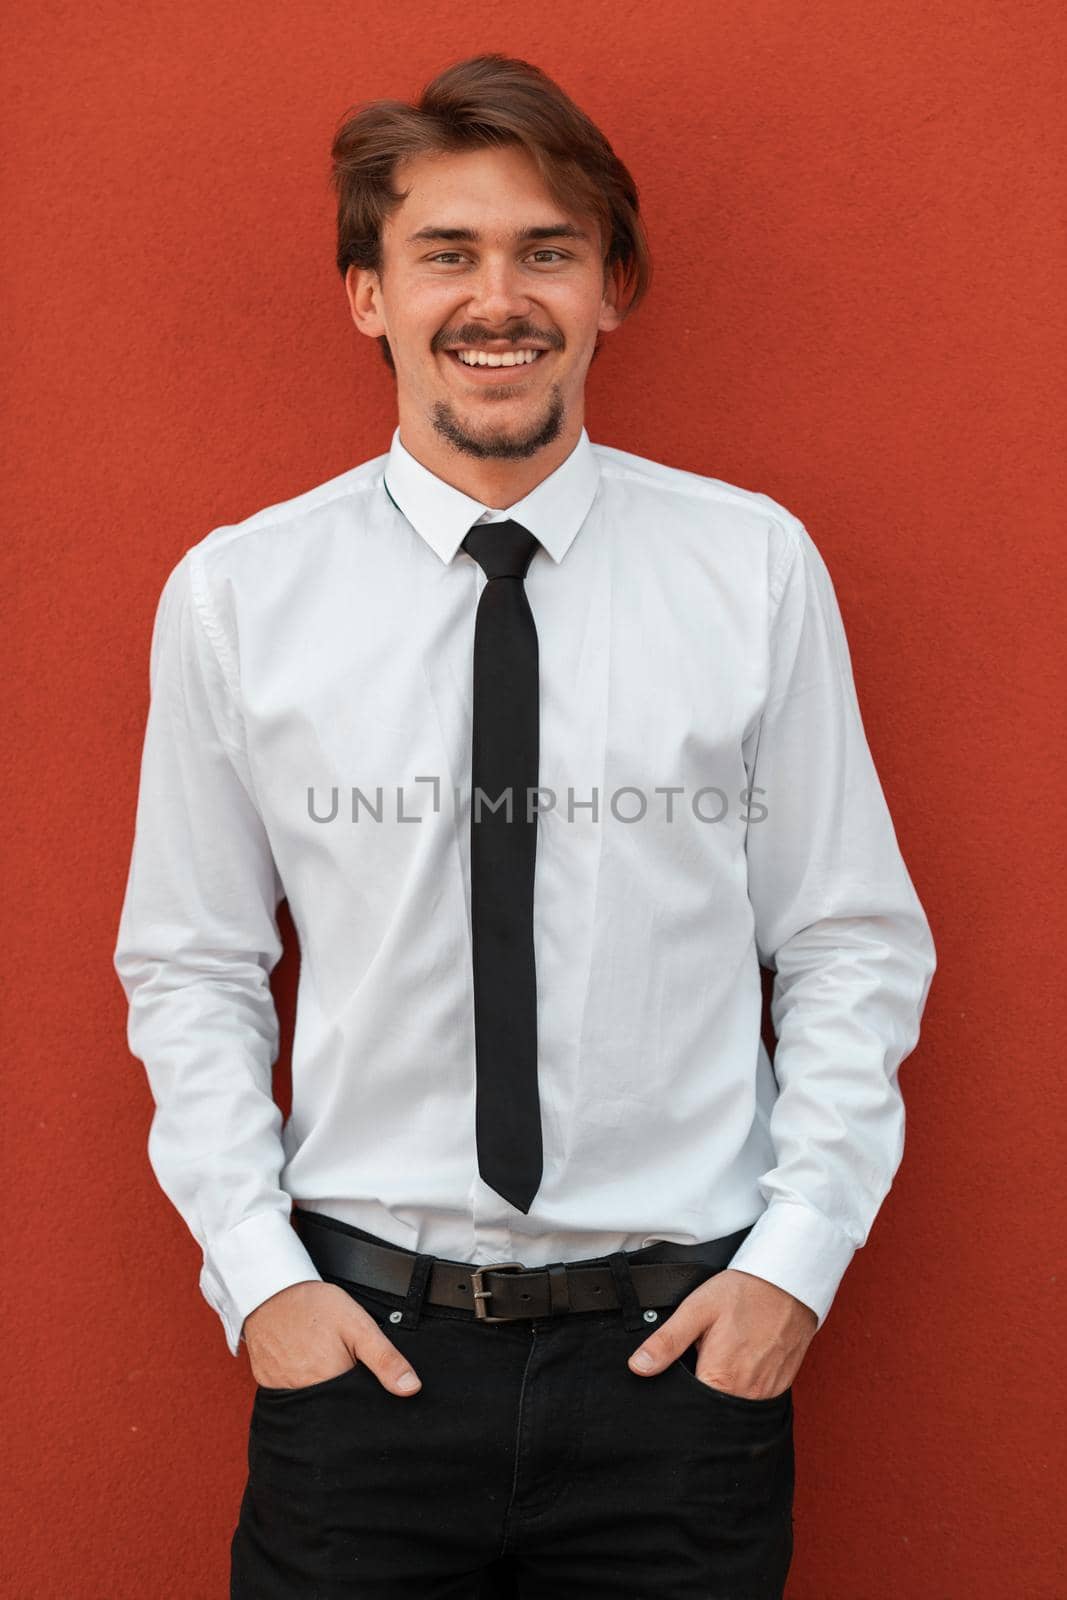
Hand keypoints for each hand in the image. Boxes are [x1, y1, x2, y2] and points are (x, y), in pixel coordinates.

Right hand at [242, 1281, 421, 1396]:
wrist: (271, 1289)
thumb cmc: (314, 1305)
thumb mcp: (359, 1325)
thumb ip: (385, 1359)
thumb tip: (411, 1388)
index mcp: (331, 1381)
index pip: (356, 1407)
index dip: (365, 1398)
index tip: (362, 1379)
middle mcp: (305, 1394)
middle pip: (333, 1409)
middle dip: (343, 1396)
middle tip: (338, 1362)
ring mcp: (282, 1391)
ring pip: (311, 1404)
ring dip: (320, 1391)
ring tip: (319, 1361)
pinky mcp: (267, 1385)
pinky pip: (288, 1397)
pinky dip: (298, 1385)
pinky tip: (302, 1365)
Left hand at [627, 1269, 817, 1399]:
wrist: (788, 1283)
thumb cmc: (744, 1293)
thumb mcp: (697, 1309)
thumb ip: (667, 1341)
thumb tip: (638, 1367)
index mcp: (721, 1379)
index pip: (689, 1409)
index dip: (676, 1397)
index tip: (675, 1379)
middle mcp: (746, 1395)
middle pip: (710, 1411)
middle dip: (697, 1396)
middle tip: (698, 1359)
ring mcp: (765, 1395)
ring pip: (731, 1407)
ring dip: (720, 1390)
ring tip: (718, 1359)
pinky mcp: (778, 1389)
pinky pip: (752, 1400)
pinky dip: (741, 1387)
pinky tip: (738, 1363)